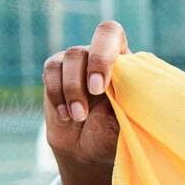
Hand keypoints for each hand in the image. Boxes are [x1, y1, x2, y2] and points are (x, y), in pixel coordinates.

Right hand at [43, 21, 129, 184]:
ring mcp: (77, 62)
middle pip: (90, 45)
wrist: (88, 150)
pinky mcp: (56, 72)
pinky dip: (56, 94)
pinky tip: (66, 115)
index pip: (112, 34)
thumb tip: (134, 86)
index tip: (103, 85)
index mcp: (125, 61)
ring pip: (69, 59)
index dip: (104, 53)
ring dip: (73, 90)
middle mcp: (100, 55)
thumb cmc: (114, 133)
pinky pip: (50, 71)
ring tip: (79, 116)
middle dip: (91, 69)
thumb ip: (130, 99)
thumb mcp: (128, 119)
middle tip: (95, 93)